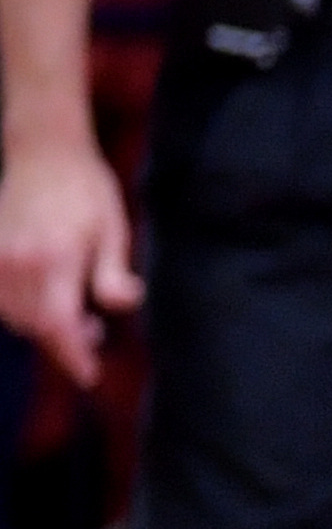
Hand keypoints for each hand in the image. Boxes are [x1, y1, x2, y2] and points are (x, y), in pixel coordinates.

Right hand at [0, 135, 140, 386]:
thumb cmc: (87, 189)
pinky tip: (44, 295)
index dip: (73, 356)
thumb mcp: (114, 229)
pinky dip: (20, 308)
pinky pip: (0, 299)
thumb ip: (113, 273)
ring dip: (41, 323)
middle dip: (64, 338)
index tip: (89, 376)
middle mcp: (17, 264)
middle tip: (95, 331)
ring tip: (73, 309)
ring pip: (14, 317)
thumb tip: (121, 305)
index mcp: (56, 259)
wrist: (43, 152)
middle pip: (36, 326)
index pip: (59, 325)